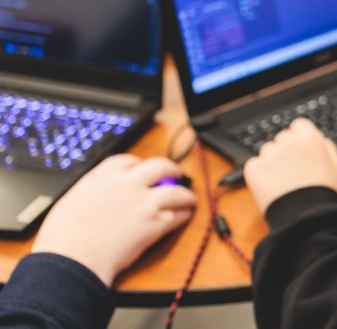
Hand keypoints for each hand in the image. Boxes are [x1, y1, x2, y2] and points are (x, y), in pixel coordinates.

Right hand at [31, 155, 196, 286]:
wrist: (73, 258)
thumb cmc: (64, 238)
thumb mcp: (72, 200)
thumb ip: (93, 192)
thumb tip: (99, 196)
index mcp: (103, 177)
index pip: (128, 161)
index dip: (140, 165)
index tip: (144, 169)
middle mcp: (127, 184)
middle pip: (159, 167)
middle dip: (171, 169)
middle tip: (176, 174)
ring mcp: (144, 202)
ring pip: (176, 191)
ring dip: (185, 194)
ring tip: (190, 198)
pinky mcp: (155, 223)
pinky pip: (177, 215)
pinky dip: (183, 215)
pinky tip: (184, 216)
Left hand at [244, 118, 336, 214]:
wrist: (305, 216)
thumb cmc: (323, 194)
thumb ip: (327, 147)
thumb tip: (319, 140)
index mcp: (310, 139)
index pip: (299, 125)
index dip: (300, 137)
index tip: (300, 148)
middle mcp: (288, 143)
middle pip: (282, 138)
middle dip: (286, 150)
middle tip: (293, 170)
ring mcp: (270, 155)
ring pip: (267, 151)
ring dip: (273, 161)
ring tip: (283, 181)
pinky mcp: (254, 169)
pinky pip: (254, 165)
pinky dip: (260, 174)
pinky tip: (272, 186)